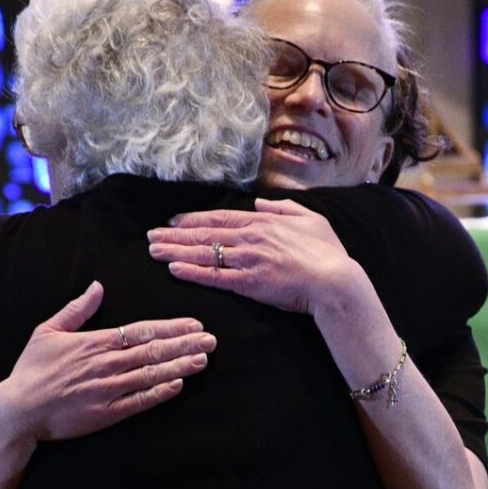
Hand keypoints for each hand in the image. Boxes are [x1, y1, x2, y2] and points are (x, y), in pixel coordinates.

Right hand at [0, 281, 215, 442]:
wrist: (17, 410)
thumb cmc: (32, 369)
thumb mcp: (48, 330)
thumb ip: (77, 310)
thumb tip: (97, 287)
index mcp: (95, 342)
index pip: (142, 331)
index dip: (171, 327)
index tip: (194, 324)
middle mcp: (106, 364)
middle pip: (154, 351)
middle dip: (185, 344)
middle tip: (211, 340)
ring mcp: (108, 390)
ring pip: (152, 375)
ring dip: (180, 366)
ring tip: (203, 359)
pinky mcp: (106, 414)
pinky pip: (139, 401)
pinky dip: (160, 393)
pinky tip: (179, 385)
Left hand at [147, 198, 359, 314]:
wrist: (335, 281)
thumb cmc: (327, 253)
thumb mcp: (310, 219)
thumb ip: (282, 209)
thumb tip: (259, 204)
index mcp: (263, 222)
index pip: (220, 218)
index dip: (194, 219)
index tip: (174, 221)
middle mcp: (251, 238)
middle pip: (205, 234)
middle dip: (175, 235)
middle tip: (152, 236)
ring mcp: (248, 260)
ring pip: (204, 253)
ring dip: (176, 251)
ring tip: (153, 251)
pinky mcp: (248, 284)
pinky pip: (214, 277)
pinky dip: (192, 272)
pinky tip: (174, 269)